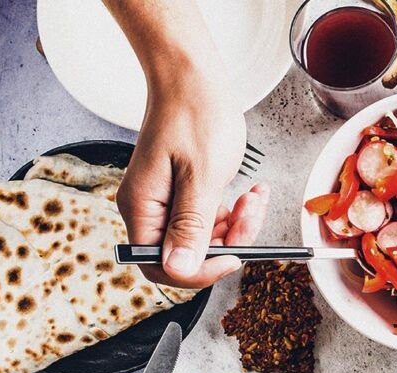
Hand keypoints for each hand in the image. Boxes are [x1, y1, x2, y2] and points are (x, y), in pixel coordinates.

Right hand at [116, 63, 266, 287]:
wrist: (192, 77)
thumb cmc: (195, 115)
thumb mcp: (200, 175)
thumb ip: (191, 225)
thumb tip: (177, 269)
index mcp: (142, 208)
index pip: (161, 266)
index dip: (199, 271)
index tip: (233, 257)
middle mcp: (150, 210)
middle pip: (188, 254)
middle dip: (227, 242)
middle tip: (250, 214)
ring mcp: (168, 202)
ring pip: (206, 238)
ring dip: (237, 226)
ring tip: (254, 197)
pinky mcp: (185, 192)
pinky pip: (212, 219)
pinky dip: (235, 212)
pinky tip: (251, 193)